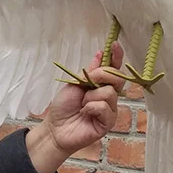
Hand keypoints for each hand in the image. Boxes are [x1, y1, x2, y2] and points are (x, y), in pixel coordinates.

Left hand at [26, 44, 124, 172]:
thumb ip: (90, 72)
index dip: (115, 57)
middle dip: (103, 75)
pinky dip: (92, 107)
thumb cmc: (63, 107)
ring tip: (82, 105)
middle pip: (117, 78)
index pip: (113, 69)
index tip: (115, 44)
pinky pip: (105, 107)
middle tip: (88, 82)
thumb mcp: (74, 84)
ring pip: (110, 93)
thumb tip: (100, 54)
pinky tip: (85, 113)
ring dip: (92, 96)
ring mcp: (110, 110)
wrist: (55, 128)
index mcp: (100, 85)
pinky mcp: (108, 122)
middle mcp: (108, 96)